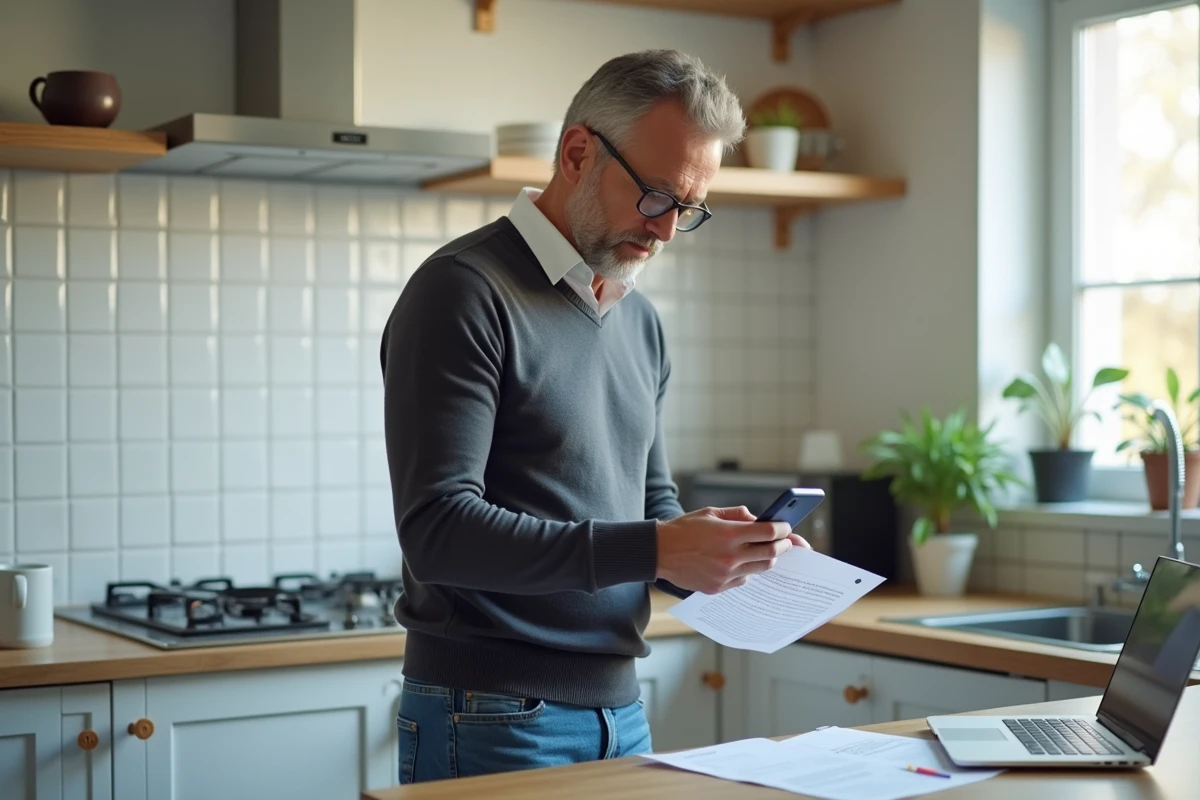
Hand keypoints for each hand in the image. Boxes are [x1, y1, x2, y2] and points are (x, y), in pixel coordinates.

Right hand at [656, 506, 795, 594]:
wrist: (659, 552)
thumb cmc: (684, 529)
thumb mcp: (710, 513)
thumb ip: (737, 515)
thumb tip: (758, 520)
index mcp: (729, 534)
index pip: (769, 533)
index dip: (783, 529)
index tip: (786, 527)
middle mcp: (730, 556)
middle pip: (771, 553)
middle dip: (783, 546)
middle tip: (786, 541)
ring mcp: (725, 574)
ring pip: (760, 569)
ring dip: (767, 559)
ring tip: (765, 551)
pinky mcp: (718, 587)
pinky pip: (743, 580)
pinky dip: (747, 570)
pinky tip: (740, 563)